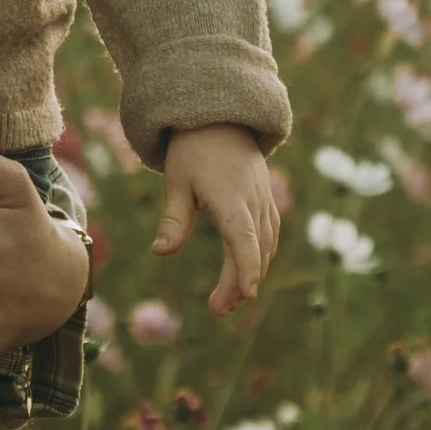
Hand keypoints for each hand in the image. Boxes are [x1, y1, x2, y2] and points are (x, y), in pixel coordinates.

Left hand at [155, 123, 279, 314]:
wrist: (220, 119)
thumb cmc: (192, 150)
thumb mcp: (176, 181)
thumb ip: (174, 219)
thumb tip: (160, 253)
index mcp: (230, 197)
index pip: (243, 239)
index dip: (246, 268)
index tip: (247, 294)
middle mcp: (253, 201)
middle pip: (253, 249)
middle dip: (239, 283)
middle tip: (219, 310)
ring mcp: (263, 200)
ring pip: (266, 245)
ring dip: (251, 273)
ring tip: (230, 301)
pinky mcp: (265, 200)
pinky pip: (269, 234)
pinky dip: (260, 256)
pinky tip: (246, 274)